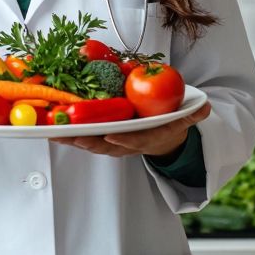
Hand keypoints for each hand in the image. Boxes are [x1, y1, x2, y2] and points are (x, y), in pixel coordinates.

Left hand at [50, 103, 211, 158]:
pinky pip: (81, 137)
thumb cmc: (167, 122)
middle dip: (87, 142)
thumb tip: (205, 108)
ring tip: (53, 132)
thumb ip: (192, 113)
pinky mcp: (99, 138)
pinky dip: (66, 133)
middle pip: (105, 146)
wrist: (162, 137)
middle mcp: (126, 144)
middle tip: (71, 135)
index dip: (123, 141)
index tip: (111, 136)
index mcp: (145, 138)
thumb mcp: (183, 117)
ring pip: (89, 143)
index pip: (134, 141)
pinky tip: (50, 127)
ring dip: (71, 139)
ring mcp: (111, 142)